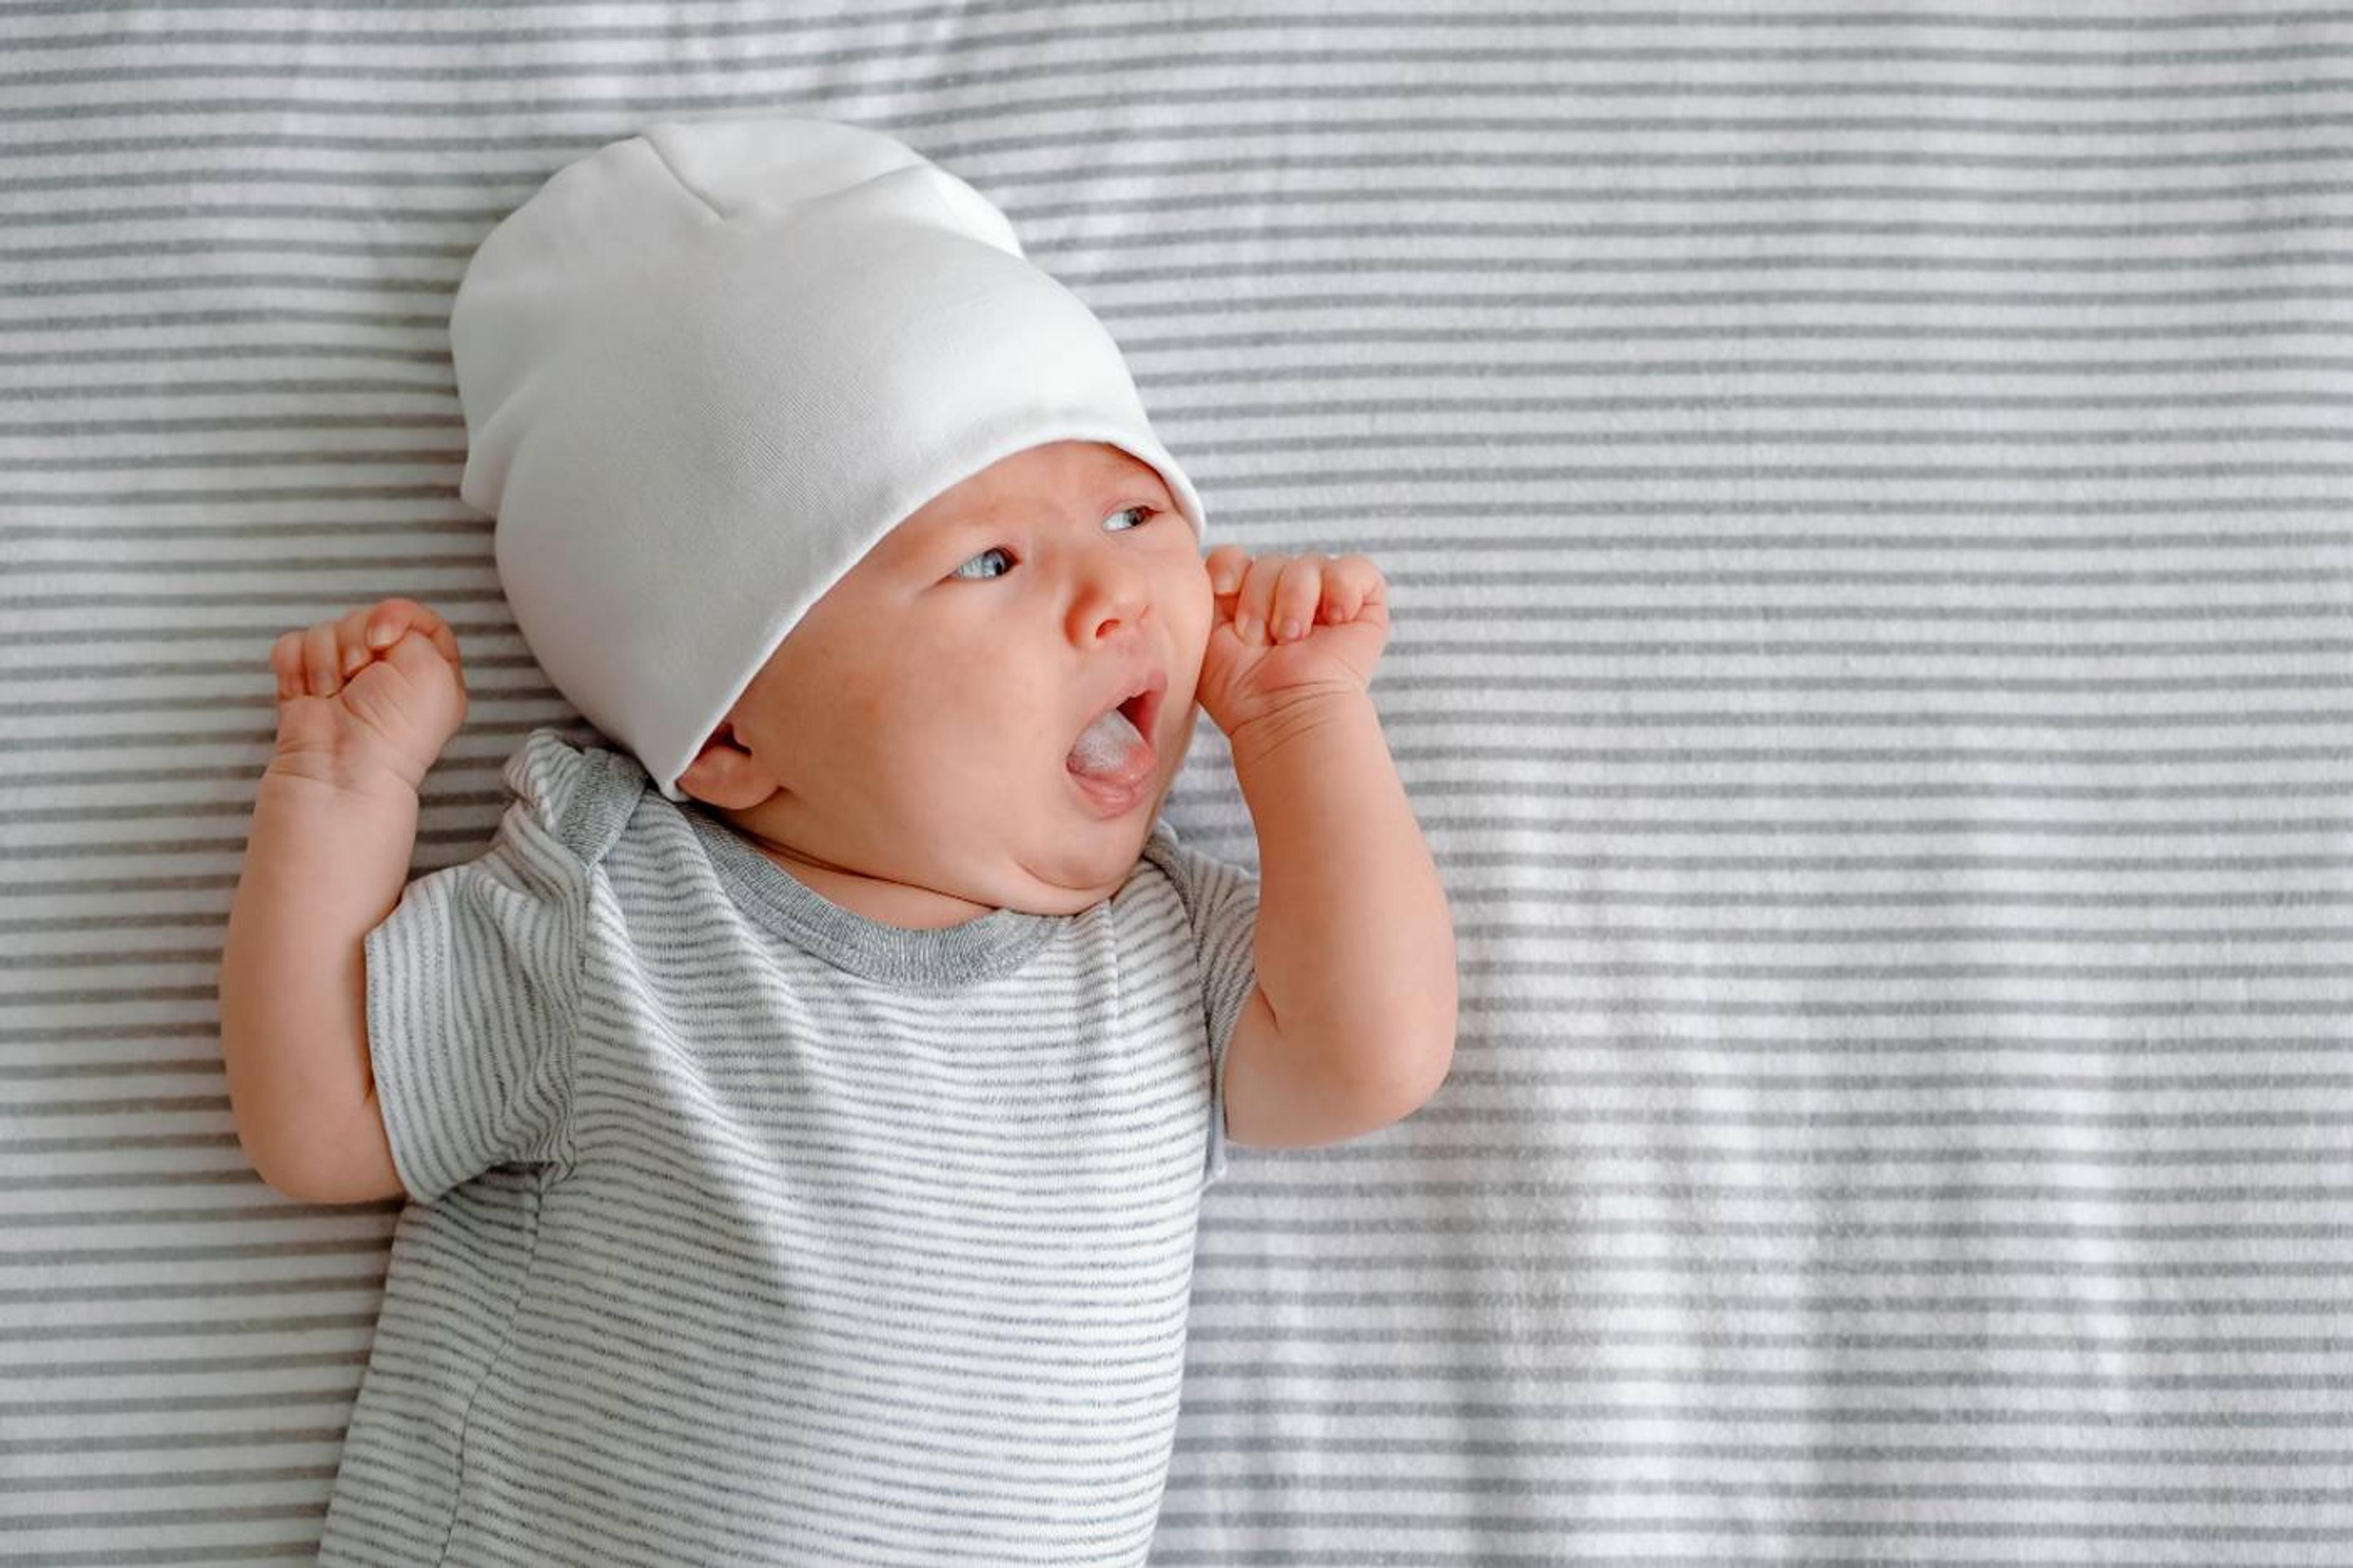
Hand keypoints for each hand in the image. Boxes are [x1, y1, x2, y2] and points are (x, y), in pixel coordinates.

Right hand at [267, 598, 467, 793]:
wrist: (344, 764)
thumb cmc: (397, 728)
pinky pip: (291, 646)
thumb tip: (379, 626)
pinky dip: (295, 667)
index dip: (395, 617)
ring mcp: (343, 677)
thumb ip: (417, 628)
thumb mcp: (435, 669)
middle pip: (362, 618)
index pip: (412, 618)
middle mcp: (385, 672)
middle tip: (360, 678)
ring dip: (325, 663)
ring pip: (324, 630)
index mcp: (425, 669)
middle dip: (355, 642)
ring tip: (334, 697)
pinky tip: (307, 695)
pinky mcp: (304, 683)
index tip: (383, 638)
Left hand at [1195, 548, 1389, 741]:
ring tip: (1293, 639)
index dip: (1230, 568)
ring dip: (1295, 600)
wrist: (1281, 712)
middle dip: (1260, 599)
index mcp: (1249, 602)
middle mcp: (1287, 597)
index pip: (1237, 557)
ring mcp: (1327, 599)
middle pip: (1270, 560)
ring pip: (1308, 563)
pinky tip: (1336, 619)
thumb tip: (1223, 561)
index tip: (1226, 593)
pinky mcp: (1364, 604)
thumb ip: (1204, 592)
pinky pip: (1357, 568)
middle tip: (1261, 641)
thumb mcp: (1204, 634)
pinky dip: (1343, 588)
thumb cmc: (1240, 688)